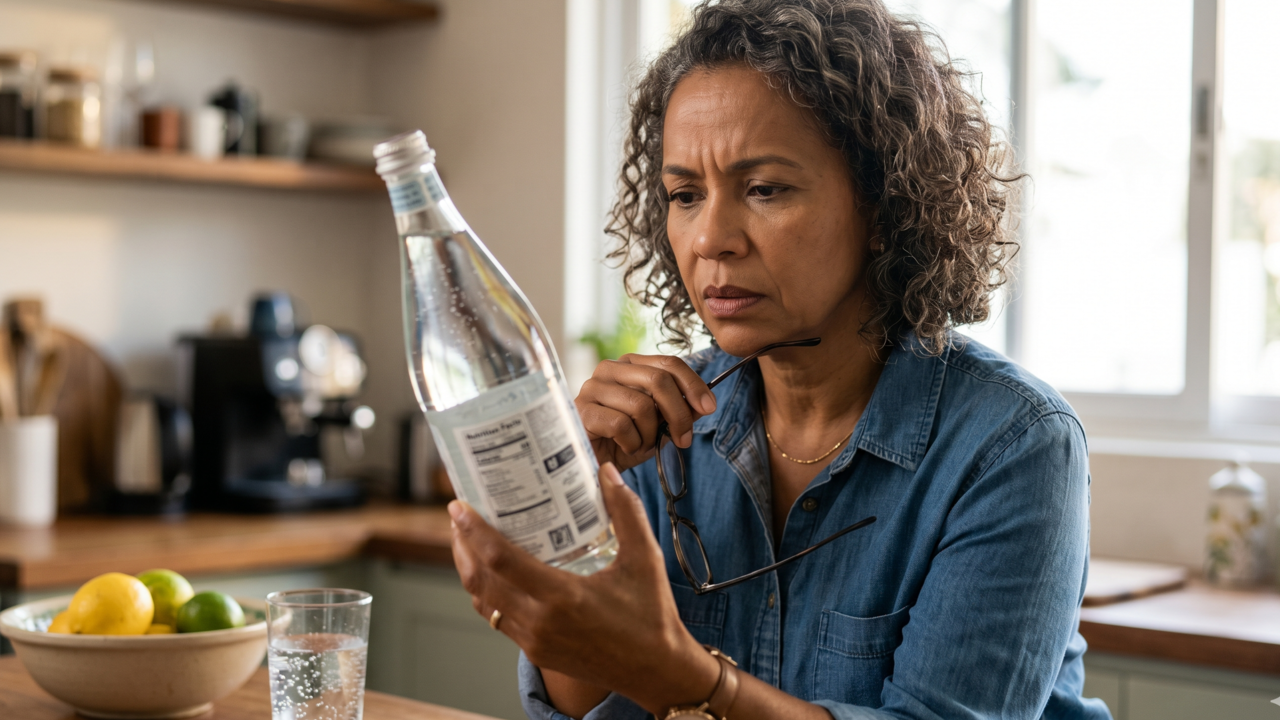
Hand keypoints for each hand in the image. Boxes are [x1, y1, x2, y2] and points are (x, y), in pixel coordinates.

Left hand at [449, 463, 721, 716]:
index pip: (500, 560)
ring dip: (470, 571)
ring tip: (468, 541)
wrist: (655, 670)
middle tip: (459, 516)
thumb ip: (626, 511)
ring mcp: (534, 641)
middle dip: (462, 546)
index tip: (459, 507)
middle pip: (480, 580)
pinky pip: (498, 620)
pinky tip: (493, 575)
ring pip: (484, 603)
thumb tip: (606, 472)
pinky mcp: (536, 653)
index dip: (473, 532)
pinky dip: (487, 594)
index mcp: (562, 596)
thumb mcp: (645, 558)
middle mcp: (540, 621)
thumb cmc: (652, 615)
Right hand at [575, 354, 716, 470]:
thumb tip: (704, 403)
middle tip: (683, 439)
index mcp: (630, 365)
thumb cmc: (625, 441)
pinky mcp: (582, 410)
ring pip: (641, 405)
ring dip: (650, 434)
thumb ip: (680, 411)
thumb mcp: (659, 425)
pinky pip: (621, 424)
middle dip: (678, 413)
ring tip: (641, 444)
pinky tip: (624, 447)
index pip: (669, 363)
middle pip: (658, 380)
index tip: (709, 407)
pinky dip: (631, 443)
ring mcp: (592, 388)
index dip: (693, 384)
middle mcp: (609, 369)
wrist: (593, 465)